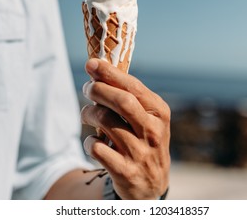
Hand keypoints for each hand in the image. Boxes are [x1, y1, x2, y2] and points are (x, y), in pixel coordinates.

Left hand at [81, 59, 170, 199]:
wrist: (152, 183)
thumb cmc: (145, 141)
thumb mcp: (147, 118)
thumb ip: (129, 96)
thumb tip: (98, 71)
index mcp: (159, 113)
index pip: (134, 87)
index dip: (110, 73)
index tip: (92, 64)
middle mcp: (153, 132)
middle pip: (122, 101)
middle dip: (98, 90)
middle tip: (87, 88)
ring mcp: (139, 153)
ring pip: (105, 121)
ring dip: (89, 113)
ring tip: (87, 113)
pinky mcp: (124, 171)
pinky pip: (96, 148)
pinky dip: (88, 141)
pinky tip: (93, 141)